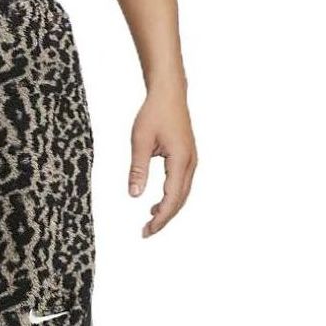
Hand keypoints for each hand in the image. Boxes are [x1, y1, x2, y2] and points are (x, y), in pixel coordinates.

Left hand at [128, 88, 196, 237]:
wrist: (169, 93)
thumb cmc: (154, 113)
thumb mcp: (140, 141)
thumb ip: (137, 169)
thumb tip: (134, 195)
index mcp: (180, 160)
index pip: (172, 198)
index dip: (160, 218)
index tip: (146, 230)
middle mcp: (190, 162)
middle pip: (180, 200)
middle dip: (164, 219)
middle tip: (146, 232)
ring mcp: (191, 160)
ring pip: (182, 194)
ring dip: (168, 210)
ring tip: (150, 221)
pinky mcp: (187, 158)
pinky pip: (181, 185)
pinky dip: (171, 198)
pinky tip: (157, 204)